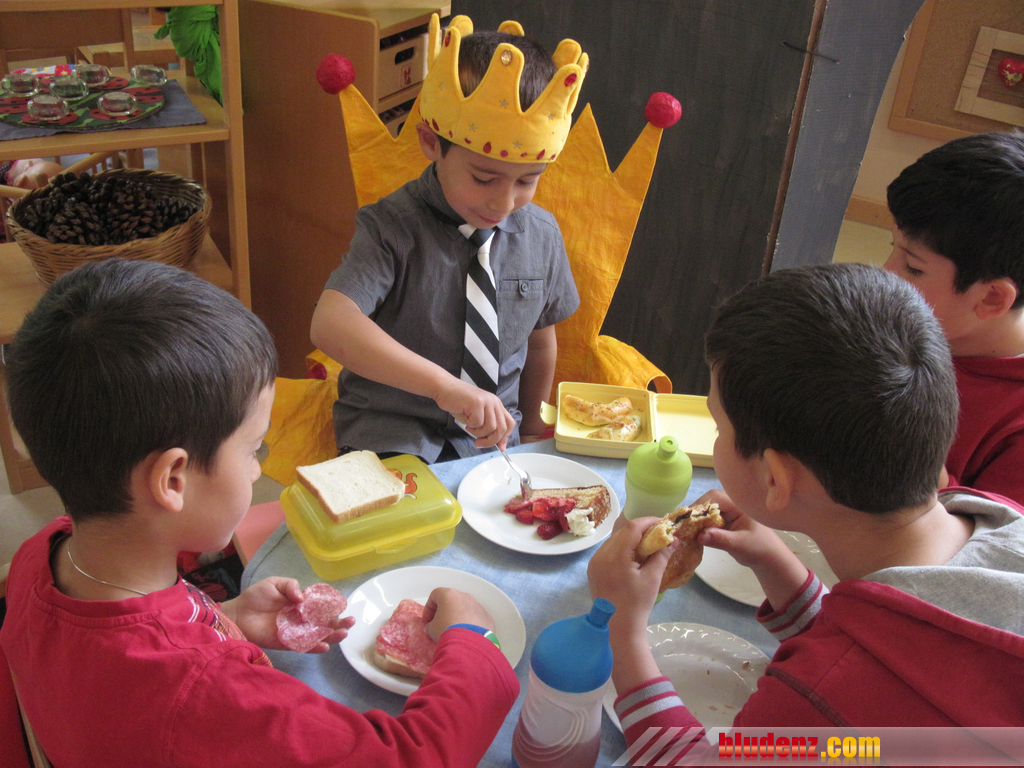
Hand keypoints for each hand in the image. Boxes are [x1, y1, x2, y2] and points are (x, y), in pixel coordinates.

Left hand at [223, 577, 354, 652]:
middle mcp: (301, 618)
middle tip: (350, 622)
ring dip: (332, 636)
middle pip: (324, 622)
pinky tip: (324, 646)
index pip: (321, 606)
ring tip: (343, 634)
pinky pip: (303, 647)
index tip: (342, 606)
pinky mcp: (286, 643)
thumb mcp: (275, 583)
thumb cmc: (256, 596)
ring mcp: (295, 632)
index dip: (333, 607)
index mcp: (300, 604)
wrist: (238, 614)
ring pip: (318, 635)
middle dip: (339, 623)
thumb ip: (291, 586)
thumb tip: (302, 598)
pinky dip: (314, 647)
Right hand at [422, 587, 494, 642]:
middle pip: (451, 601)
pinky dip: (470, 625)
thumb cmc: (446, 630)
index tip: (427, 622)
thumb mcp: (431, 629)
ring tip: (455, 633)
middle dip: (444, 613)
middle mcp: (465, 596)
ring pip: (465, 609)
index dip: (428, 608)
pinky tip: (467, 636)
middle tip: (440, 626)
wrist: (469, 643)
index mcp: (449, 594)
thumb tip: (432, 627)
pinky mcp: (487, 617)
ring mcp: (478, 606)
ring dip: (458, 618)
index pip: (435, 595)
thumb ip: (430, 626)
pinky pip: (476, 619)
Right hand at [434, 379, 514, 447]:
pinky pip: (477, 423)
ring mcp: (487, 402)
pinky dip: (470, 426)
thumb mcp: (476, 415)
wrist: (444, 388)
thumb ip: (487, 426)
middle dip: (491, 441)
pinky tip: (465, 420)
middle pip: (502, 428)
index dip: (505, 437)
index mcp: (496, 405)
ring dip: (478, 433)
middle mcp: (494, 402)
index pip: (509, 423)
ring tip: (469, 428)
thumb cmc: (458, 403)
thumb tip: (496, 443)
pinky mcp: (477, 403)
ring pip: (490, 428)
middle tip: (479, 443)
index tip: (500, 447)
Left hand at [588, 517, 675, 634]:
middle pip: (623, 532)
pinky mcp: (593, 568)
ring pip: (615, 540)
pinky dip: (622, 548)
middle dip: (641, 529)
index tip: (663, 523)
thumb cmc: (637, 604)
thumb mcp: (652, 578)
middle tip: (659, 533)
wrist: (617, 628)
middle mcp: (601, 554)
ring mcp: (595, 561)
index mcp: (616, 555)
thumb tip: (674, 538)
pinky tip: (634, 556)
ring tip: (648, 544)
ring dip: (631, 538)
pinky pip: (609, 550)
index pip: (632, 527)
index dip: (649, 521)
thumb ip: (661, 554)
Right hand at [695, 490, 809, 608]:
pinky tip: (691, 536)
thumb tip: (699, 535)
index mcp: (738, 504)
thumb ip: (720, 539)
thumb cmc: (759, 548)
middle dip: (695, 513)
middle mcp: (731, 505)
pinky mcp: (722, 523)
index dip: (699, 506)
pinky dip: (699, 527)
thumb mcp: (740, 545)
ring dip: (695, 521)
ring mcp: (726, 514)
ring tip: (684, 531)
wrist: (768, 559)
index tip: (687, 519)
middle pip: (707, 502)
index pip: (714, 497)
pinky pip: (707, 521)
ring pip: (705, 512)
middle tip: (682, 526)